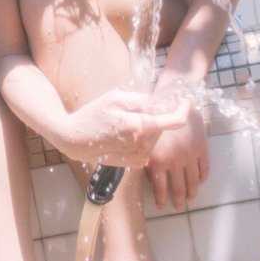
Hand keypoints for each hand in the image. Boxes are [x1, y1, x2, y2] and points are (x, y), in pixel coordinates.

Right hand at [59, 86, 188, 167]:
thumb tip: (162, 102)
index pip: (174, 121)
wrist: (74, 140)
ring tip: (126, 122)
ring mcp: (138, 156)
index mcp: (139, 126)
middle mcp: (142, 144)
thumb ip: (142, 99)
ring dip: (149, 128)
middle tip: (137, 108)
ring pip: (155, 137)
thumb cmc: (92, 115)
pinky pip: (148, 147)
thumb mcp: (115, 98)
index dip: (184, 109)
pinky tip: (125, 135)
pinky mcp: (134, 163)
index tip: (186, 101)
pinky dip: (142, 139)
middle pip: (163, 126)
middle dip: (157, 115)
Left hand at [144, 95, 209, 209]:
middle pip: (179, 188)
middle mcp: (175, 161)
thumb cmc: (153, 116)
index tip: (162, 205)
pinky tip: (200, 181)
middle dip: (178, 200)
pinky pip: (204, 168)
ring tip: (190, 198)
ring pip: (193, 181)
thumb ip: (147, 156)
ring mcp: (190, 155)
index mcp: (159, 160)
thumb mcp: (145, 138)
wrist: (175, 97)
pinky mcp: (202, 148)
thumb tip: (148, 172)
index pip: (161, 187)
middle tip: (178, 207)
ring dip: (192, 192)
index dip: (162, 198)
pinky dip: (202, 177)